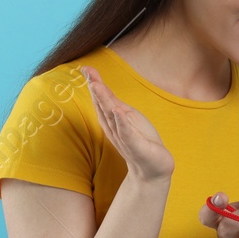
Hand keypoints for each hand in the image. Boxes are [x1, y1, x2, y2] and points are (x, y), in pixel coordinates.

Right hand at [80, 66, 174, 181]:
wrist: (152, 169)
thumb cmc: (140, 141)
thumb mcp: (127, 118)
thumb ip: (113, 103)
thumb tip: (99, 85)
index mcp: (113, 120)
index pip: (102, 99)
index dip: (94, 83)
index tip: (86, 68)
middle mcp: (114, 127)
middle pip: (102, 105)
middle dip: (95, 88)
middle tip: (87, 72)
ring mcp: (124, 137)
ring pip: (111, 116)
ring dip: (104, 101)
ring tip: (96, 85)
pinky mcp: (135, 146)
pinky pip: (127, 133)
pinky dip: (122, 123)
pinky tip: (118, 112)